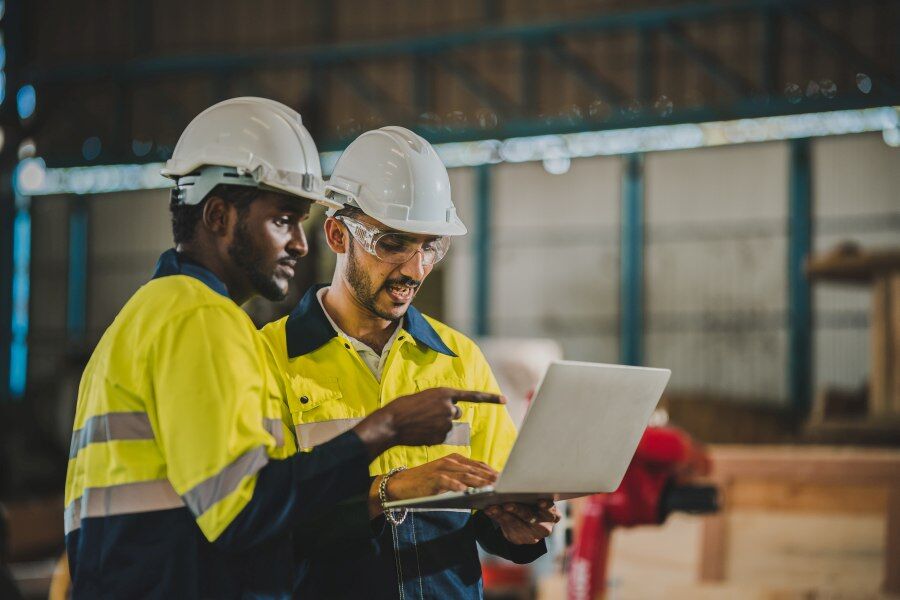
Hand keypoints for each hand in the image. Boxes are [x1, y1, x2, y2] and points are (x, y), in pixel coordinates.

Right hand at [353, 388, 504, 457]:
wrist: (392, 423)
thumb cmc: (404, 407)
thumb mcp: (425, 397)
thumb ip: (441, 402)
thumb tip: (452, 412)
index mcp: (445, 392)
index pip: (473, 395)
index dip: (490, 398)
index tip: (504, 400)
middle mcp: (449, 407)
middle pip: (457, 412)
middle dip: (448, 414)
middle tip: (429, 415)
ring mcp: (446, 422)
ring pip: (450, 425)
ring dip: (440, 425)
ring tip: (422, 423)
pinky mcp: (441, 436)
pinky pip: (443, 436)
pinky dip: (434, 435)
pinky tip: (422, 432)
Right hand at [367, 454, 498, 517]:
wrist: (401, 484)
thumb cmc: (426, 482)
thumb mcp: (446, 478)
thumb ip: (463, 480)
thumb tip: (482, 489)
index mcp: (455, 459)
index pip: (478, 465)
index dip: (491, 471)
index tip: (506, 479)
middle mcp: (450, 462)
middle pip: (474, 469)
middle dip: (489, 477)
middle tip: (504, 484)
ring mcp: (441, 469)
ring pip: (464, 474)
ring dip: (478, 482)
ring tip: (490, 487)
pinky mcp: (432, 478)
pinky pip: (447, 482)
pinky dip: (456, 486)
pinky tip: (465, 491)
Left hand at [484, 500, 559, 544]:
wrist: (528, 522)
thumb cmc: (533, 504)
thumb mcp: (536, 499)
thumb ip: (531, 493)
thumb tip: (516, 479)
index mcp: (552, 515)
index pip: (551, 511)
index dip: (546, 506)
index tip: (539, 501)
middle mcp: (544, 527)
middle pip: (530, 517)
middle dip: (518, 510)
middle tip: (507, 504)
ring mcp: (532, 535)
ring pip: (516, 524)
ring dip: (503, 514)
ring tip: (493, 507)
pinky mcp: (519, 539)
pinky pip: (506, 528)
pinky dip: (497, 517)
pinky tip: (490, 510)